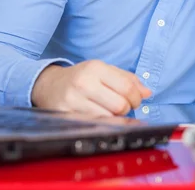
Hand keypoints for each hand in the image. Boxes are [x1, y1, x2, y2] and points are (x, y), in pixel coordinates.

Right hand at [31, 60, 151, 116]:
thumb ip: (127, 79)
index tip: (134, 100)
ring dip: (113, 118)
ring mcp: (73, 100)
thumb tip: (147, 93)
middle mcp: (84, 83)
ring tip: (107, 110)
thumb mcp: (103, 71)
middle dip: (126, 109)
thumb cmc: (81, 77)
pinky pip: (94, 126)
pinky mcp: (66, 115)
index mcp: (95, 68)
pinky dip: (101, 124)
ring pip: (109, 118)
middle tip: (122, 107)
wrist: (48, 85)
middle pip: (120, 106)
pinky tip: (98, 117)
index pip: (127, 87)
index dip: (136, 98)